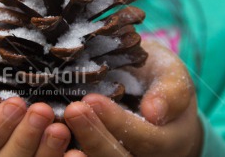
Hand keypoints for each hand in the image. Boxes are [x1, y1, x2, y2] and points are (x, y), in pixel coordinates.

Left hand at [63, 40, 202, 156]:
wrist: (152, 97)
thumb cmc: (160, 81)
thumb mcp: (172, 75)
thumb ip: (171, 91)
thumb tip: (154, 111)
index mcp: (171, 141)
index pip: (147, 141)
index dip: (118, 122)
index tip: (92, 99)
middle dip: (94, 136)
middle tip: (73, 109)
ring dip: (79, 145)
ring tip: (59, 120)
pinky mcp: (100, 155)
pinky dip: (66, 151)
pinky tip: (51, 130)